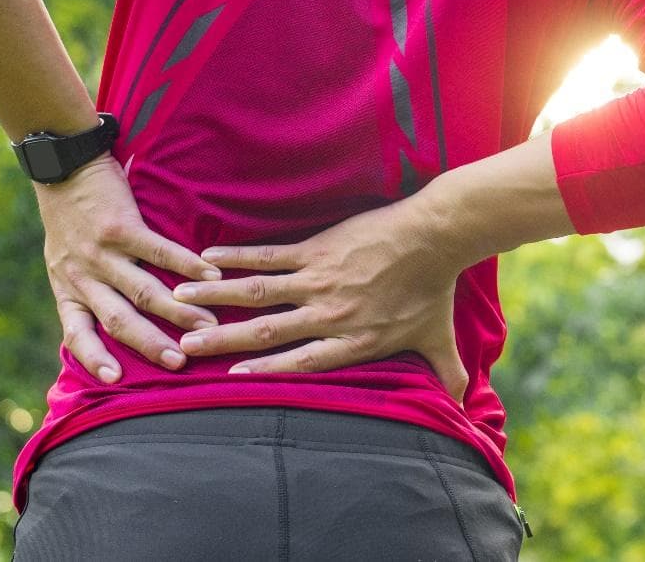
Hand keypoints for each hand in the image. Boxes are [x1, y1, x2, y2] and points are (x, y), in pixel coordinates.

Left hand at [33, 152, 223, 381]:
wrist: (62, 167)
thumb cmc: (68, 217)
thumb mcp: (62, 260)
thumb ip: (84, 289)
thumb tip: (114, 322)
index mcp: (67, 288)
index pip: (76, 334)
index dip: (94, 358)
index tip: (115, 380)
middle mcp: (82, 275)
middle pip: (119, 319)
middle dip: (150, 344)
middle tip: (180, 362)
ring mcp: (101, 251)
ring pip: (142, 290)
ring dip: (176, 311)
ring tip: (207, 324)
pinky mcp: (120, 226)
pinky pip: (157, 251)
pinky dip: (186, 264)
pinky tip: (210, 274)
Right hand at [170, 196, 471, 404]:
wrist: (435, 237)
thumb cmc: (435, 289)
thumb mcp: (438, 339)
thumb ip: (448, 375)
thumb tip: (464, 408)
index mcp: (352, 341)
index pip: (300, 363)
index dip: (264, 370)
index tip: (229, 376)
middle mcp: (329, 314)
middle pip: (267, 332)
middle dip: (222, 339)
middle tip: (184, 344)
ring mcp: (320, 279)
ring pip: (258, 292)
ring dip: (217, 296)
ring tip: (179, 298)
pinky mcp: (317, 248)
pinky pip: (269, 254)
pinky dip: (237, 256)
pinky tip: (208, 257)